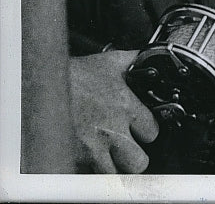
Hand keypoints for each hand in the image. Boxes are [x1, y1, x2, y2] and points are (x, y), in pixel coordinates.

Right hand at [69, 51, 158, 173]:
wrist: (44, 87)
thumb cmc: (76, 75)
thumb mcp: (110, 62)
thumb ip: (134, 61)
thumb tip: (148, 57)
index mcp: (125, 107)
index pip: (152, 131)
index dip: (147, 130)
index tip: (141, 128)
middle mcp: (112, 131)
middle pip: (138, 161)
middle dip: (135, 155)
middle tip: (128, 147)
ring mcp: (92, 149)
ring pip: (115, 174)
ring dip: (114, 166)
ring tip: (109, 155)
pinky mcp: (74, 160)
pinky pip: (90, 176)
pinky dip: (92, 170)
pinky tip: (90, 157)